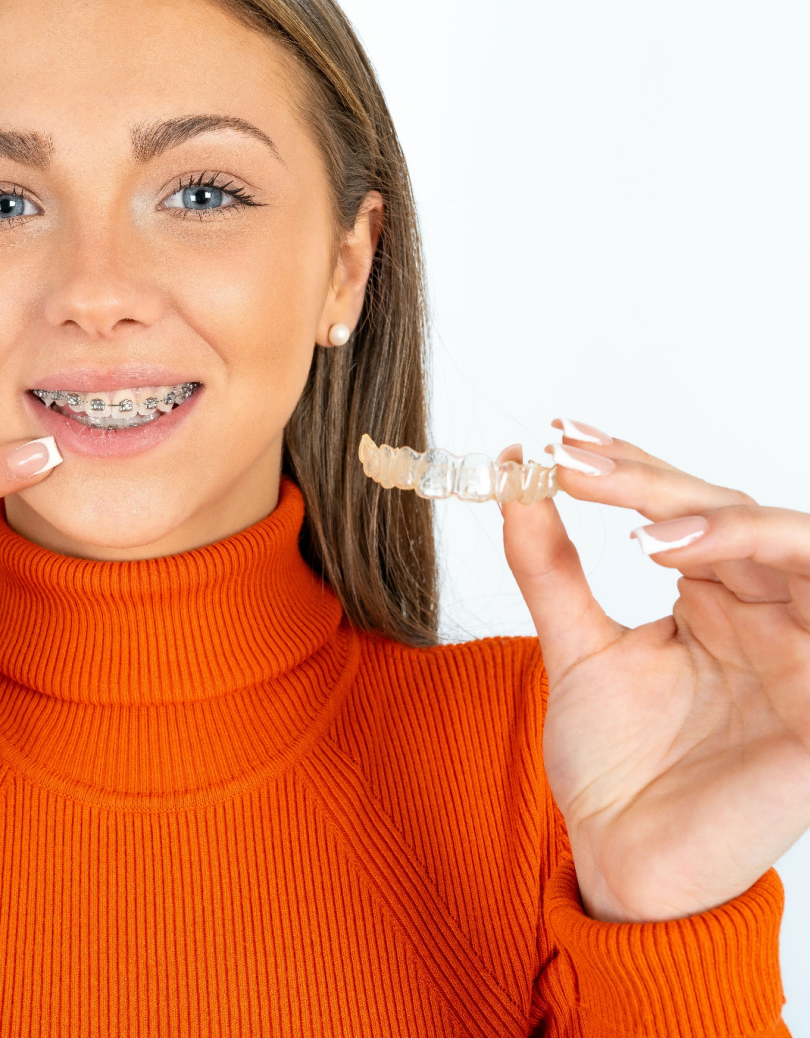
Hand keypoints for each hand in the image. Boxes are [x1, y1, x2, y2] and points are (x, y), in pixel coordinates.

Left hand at [499, 424, 809, 922]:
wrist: (622, 858)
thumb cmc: (612, 763)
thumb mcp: (572, 645)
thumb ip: (549, 563)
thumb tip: (515, 475)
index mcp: (714, 602)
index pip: (682, 510)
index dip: (626, 466)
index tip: (555, 438)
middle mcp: (764, 616)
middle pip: (728, 513)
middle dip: (647, 478)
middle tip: (571, 458)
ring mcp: (800, 653)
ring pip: (785, 542)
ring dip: (704, 510)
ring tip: (623, 504)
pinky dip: (752, 557)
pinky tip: (670, 551)